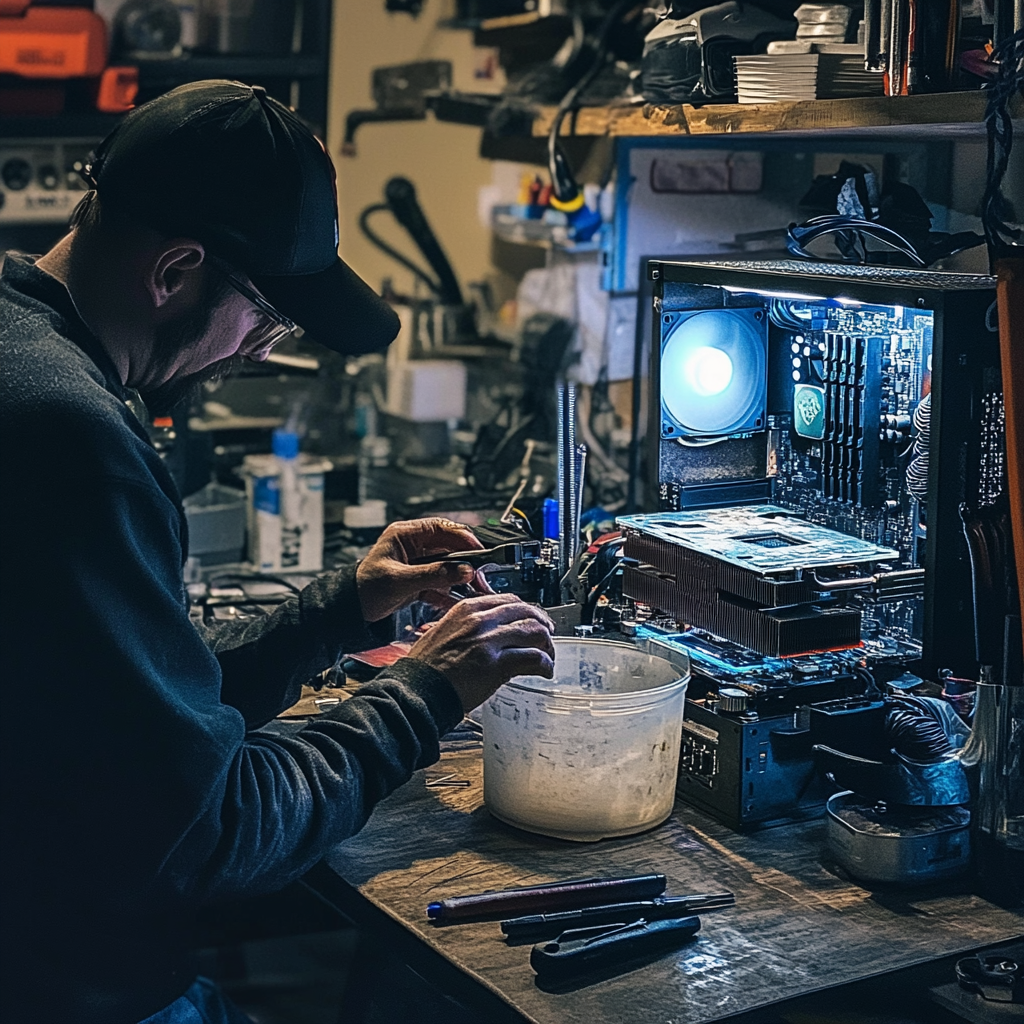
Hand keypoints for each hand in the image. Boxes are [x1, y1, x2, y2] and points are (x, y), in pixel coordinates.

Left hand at [356, 518, 482, 622]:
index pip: (440, 528)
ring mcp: (417, 564)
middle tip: (481, 574)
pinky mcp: (418, 582)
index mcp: (404, 535)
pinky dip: (450, 593)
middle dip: (466, 562)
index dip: (462, 537)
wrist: (348, 611)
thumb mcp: (399, 580)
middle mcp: (413, 546)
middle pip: (448, 548)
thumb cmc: (363, 588)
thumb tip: (463, 571)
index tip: (479, 550)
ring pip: (447, 567)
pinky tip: (460, 601)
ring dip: (461, 579)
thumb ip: (433, 575)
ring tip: (477, 589)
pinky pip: (440, 584)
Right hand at [407, 594, 555, 711]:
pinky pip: (533, 658)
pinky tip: (545, 671)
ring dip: (547, 646)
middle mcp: (480, 620)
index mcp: (466, 609)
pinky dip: (545, 665)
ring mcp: (489, 641)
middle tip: (547, 637)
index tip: (532, 619)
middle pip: (526, 613)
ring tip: (548, 657)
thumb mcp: (442, 633)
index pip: (507, 600)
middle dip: (542, 625)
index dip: (526, 610)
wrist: (416, 691)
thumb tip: (487, 632)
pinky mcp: (497, 665)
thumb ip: (466, 627)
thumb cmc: (426, 669)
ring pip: (534, 633)